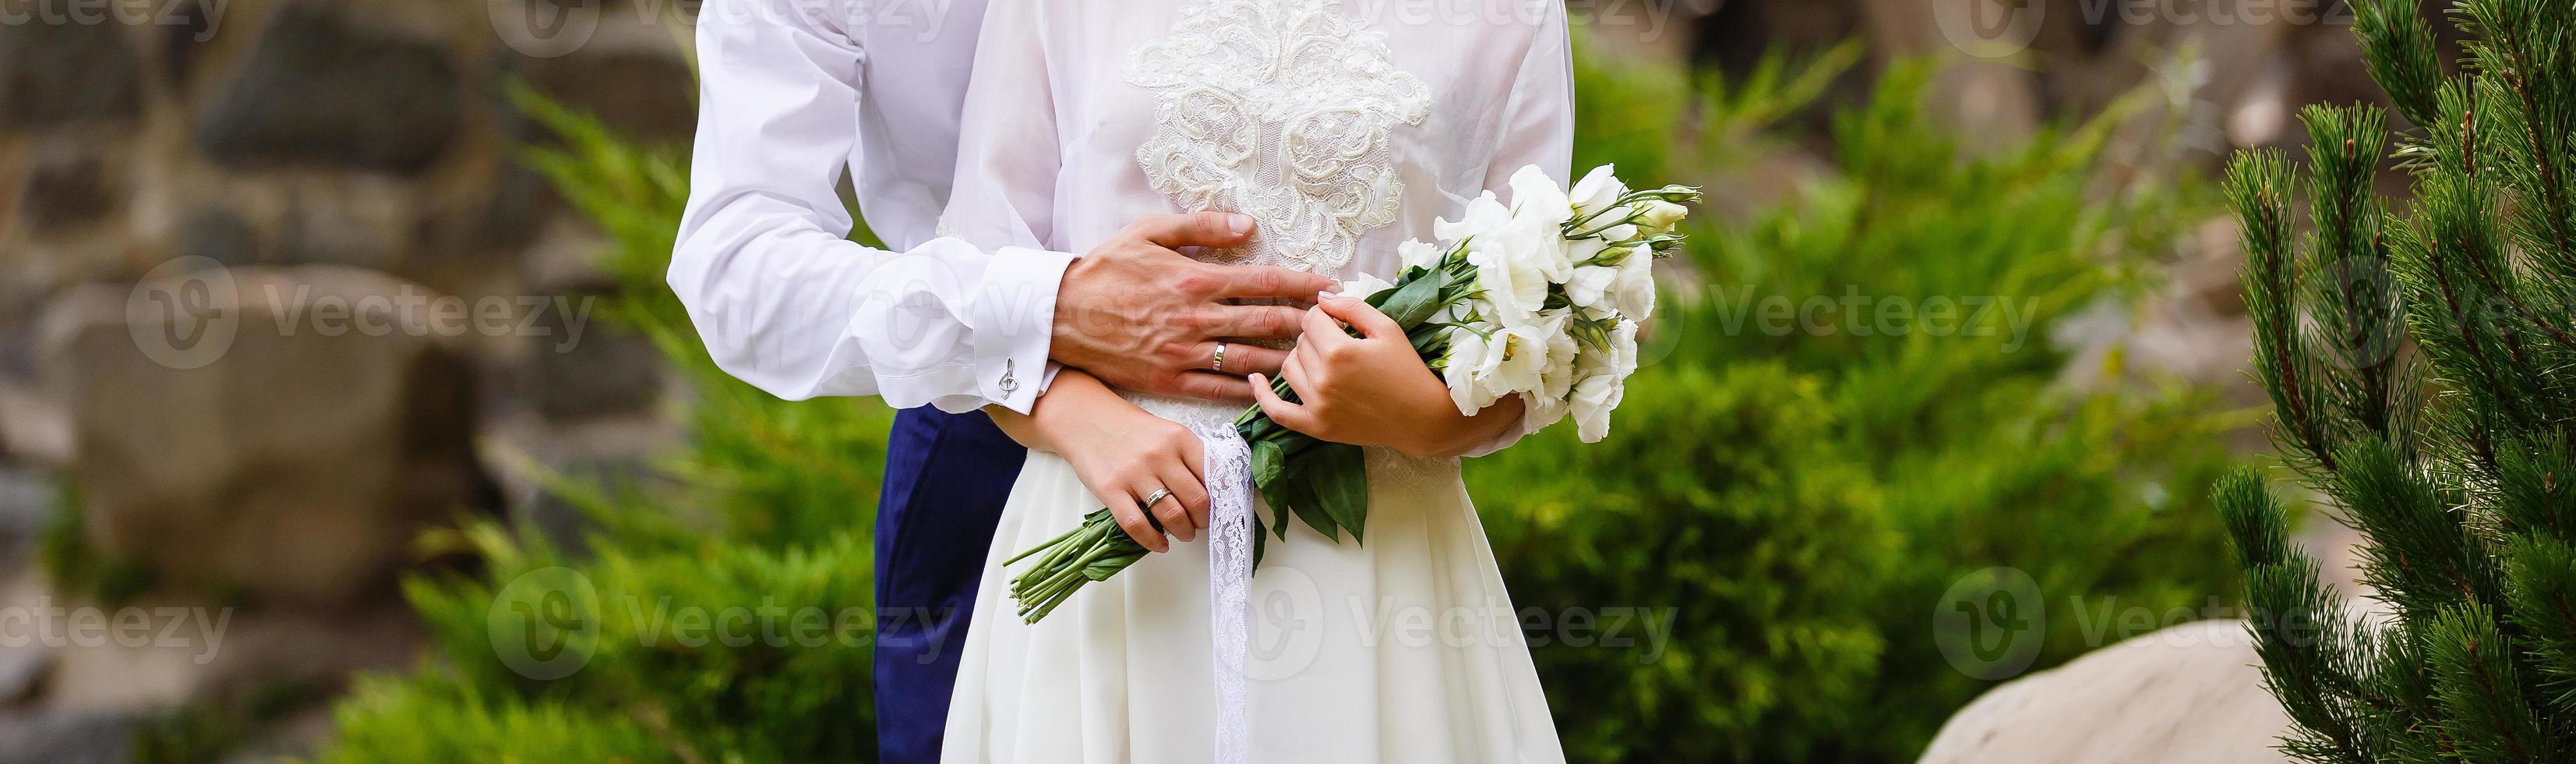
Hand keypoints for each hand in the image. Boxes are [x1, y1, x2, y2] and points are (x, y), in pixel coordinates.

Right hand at [1009, 372, 1209, 551]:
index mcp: (1180, 438)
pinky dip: (1153, 541)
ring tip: (1184, 534)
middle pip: (1197, 501)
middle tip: (1201, 524)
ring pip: (1172, 516)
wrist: (1086, 419)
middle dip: (1203, 521)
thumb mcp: (1168, 432)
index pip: (1215, 475)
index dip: (1221, 498)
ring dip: (1184, 532)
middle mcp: (1160, 455)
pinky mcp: (1111, 490)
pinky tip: (1160, 544)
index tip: (1220, 508)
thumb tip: (1216, 490)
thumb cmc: (1132, 430)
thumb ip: (1191, 456)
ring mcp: (1134, 473)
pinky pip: (1137, 525)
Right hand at [1052, 213, 1339, 402]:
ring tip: (1316, 359)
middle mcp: (1196, 318)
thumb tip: (1247, 224)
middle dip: (1306, 322)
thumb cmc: (1104, 267)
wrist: (1059, 314)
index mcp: (1195, 278)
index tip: (1329, 287)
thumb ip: (1201, 226)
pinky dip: (1248, 389)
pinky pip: (1218, 389)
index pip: (1263, 280)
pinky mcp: (1169, 379)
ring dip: (1286, 358)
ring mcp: (1184, 352)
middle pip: (1266, 321)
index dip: (1301, 284)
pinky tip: (1270, 389)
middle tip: (1334, 325)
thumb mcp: (1149, 231)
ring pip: (1249, 358)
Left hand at [1250, 297, 1524, 456]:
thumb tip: (1320, 297)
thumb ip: (1351, 307)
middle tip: (1341, 344)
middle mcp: (1322, 379)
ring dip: (1301, 358)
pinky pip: (1277, 411)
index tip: (1342, 323)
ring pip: (1288, 367)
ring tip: (1324, 360)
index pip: (1312, 318)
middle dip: (1317, 336)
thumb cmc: (1408, 369)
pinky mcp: (1315, 427)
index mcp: (1339, 351)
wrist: (1422, 418)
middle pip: (1299, 341)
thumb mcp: (1387, 328)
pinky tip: (1256, 380)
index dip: (1326, 315)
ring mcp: (1316, 406)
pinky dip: (1263, 395)